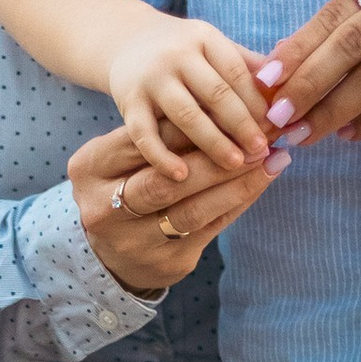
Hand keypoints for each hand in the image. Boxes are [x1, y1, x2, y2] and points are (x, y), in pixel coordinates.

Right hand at [69, 118, 282, 296]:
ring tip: (270, 157)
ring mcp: (134, 242)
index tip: (229, 105)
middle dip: (217, 156)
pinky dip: (239, 202)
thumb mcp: (121, 153)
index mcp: (89, 169)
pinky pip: (211, 229)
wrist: (106, 254)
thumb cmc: (122, 183)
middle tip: (257, 136)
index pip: (145, 140)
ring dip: (237, 183)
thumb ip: (158, 129)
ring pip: (193, 210)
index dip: (190, 125)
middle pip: (168, 180)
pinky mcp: (167, 263)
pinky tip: (262, 181)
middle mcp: (104, 209)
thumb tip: (221, 98)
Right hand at [102, 13, 272, 185]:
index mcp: (204, 38)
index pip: (237, 72)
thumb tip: (290, 89)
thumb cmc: (185, 53)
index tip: (277, 127)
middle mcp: (176, 55)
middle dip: (242, 124)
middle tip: (262, 151)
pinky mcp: (128, 103)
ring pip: (186, 115)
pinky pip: (144, 135)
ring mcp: (150, 79)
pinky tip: (182, 177)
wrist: (127, 42)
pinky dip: (162, 157)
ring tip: (235, 165)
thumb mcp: (215, 49)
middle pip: (216, 93)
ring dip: (213, 142)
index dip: (258, 101)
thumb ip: (249, 67)